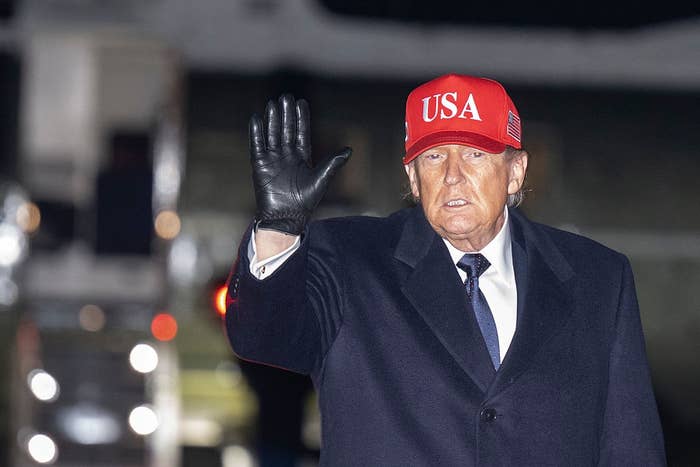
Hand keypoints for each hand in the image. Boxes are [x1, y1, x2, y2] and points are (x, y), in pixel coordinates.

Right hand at [249, 94, 351, 234]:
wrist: (285, 218)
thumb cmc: (305, 202)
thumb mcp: (321, 179)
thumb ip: (332, 163)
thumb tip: (349, 149)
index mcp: (302, 157)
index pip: (301, 132)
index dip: (301, 118)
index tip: (301, 102)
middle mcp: (287, 156)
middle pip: (286, 130)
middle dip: (286, 114)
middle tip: (286, 97)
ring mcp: (273, 159)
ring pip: (272, 134)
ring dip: (272, 119)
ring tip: (273, 103)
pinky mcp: (259, 165)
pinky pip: (257, 145)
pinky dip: (256, 132)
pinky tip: (256, 118)